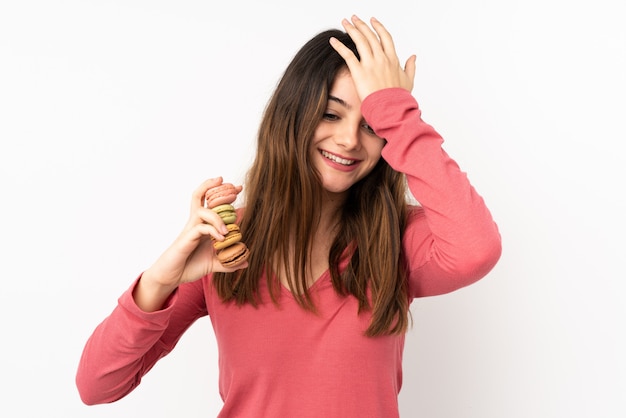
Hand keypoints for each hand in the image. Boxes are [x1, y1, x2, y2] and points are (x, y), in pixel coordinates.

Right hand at [135, 177, 245, 310]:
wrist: (172, 276)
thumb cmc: (190, 266)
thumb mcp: (215, 263)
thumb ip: (229, 261)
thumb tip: (246, 261)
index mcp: (203, 224)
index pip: (211, 203)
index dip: (224, 193)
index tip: (239, 189)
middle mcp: (196, 223)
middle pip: (201, 196)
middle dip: (216, 188)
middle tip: (235, 188)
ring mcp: (190, 229)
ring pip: (203, 211)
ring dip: (218, 217)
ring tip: (227, 231)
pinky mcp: (186, 238)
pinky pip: (201, 228)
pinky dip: (213, 231)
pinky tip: (221, 239)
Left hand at [329, 15, 415, 100]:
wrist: (391, 109)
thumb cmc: (399, 98)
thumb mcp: (409, 81)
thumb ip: (410, 67)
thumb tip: (413, 56)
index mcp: (392, 59)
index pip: (385, 37)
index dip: (378, 27)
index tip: (373, 21)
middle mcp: (381, 58)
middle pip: (370, 36)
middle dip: (361, 25)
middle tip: (354, 18)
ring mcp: (370, 64)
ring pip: (360, 41)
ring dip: (351, 29)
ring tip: (345, 22)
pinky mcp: (359, 72)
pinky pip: (347, 55)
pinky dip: (339, 46)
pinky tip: (333, 40)